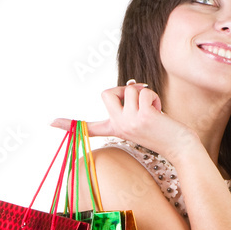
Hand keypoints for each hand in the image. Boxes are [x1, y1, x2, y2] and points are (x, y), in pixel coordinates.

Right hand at [51, 82, 198, 162]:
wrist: (181, 146)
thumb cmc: (164, 130)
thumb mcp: (143, 115)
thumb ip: (132, 101)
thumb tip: (131, 83)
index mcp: (115, 129)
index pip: (89, 126)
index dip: (69, 124)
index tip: (49, 123)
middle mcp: (118, 127)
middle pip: (107, 92)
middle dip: (123, 89)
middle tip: (140, 101)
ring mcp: (129, 123)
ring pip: (129, 89)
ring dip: (145, 93)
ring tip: (155, 110)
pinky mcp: (143, 117)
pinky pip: (143, 91)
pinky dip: (154, 96)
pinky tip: (160, 112)